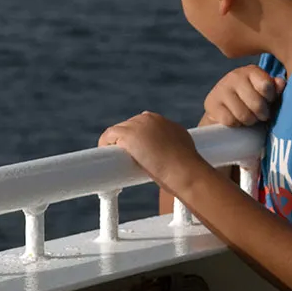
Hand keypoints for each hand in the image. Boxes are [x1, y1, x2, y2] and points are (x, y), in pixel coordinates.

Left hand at [98, 112, 214, 192]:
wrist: (186, 172)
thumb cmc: (187, 169)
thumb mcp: (183, 150)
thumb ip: (172, 146)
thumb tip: (165, 155)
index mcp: (163, 121)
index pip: (142, 126)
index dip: (138, 139)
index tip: (137, 151)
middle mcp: (149, 118)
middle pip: (129, 127)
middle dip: (126, 142)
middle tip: (125, 159)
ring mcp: (137, 124)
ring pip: (118, 132)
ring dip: (115, 145)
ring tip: (115, 162)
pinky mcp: (127, 134)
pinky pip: (108, 136)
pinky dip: (104, 145)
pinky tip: (105, 157)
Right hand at [200, 64, 282, 126]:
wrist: (227, 109)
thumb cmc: (255, 102)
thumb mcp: (268, 95)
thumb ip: (276, 90)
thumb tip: (281, 83)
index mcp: (251, 71)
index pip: (266, 86)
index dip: (270, 99)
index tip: (269, 101)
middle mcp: (234, 76)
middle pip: (256, 104)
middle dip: (261, 114)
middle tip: (260, 115)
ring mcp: (221, 89)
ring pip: (243, 115)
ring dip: (248, 121)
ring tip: (248, 118)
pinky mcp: (211, 103)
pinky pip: (230, 120)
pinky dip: (235, 124)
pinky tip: (236, 119)